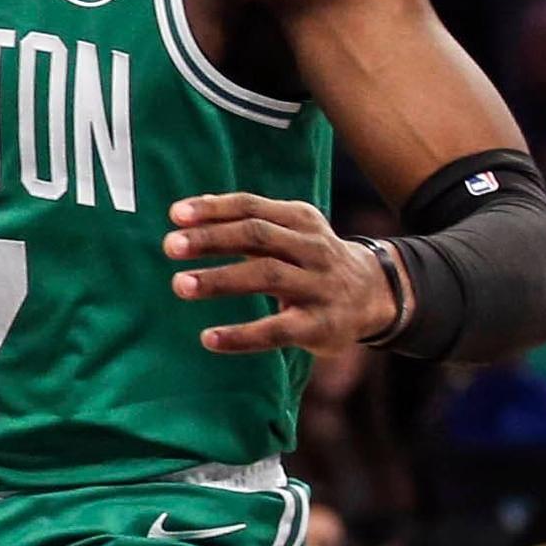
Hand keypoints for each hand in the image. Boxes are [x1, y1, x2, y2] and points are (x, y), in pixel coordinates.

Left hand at [163, 194, 397, 356]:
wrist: (374, 294)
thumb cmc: (312, 259)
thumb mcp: (291, 231)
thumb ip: (247, 222)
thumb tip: (189, 209)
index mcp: (300, 219)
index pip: (252, 207)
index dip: (213, 209)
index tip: (175, 215)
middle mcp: (312, 248)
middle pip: (257, 236)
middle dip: (212, 239)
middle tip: (170, 246)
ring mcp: (318, 286)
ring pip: (267, 275)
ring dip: (220, 279)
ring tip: (180, 285)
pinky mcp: (319, 325)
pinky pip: (277, 330)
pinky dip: (241, 335)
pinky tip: (208, 338)